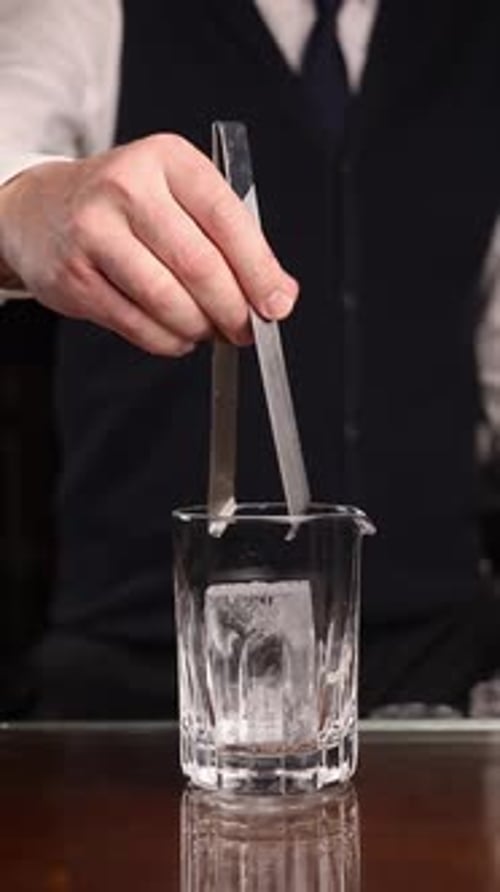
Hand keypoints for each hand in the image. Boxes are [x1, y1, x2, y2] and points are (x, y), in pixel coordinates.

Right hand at [0, 135, 297, 354]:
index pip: (228, 219)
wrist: (42, 209)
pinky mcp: (76, 276)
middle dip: (233, 310)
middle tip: (245, 329)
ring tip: (207, 329)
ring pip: (169, 301)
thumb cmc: (123, 205)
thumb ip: (231, 239)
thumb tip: (278, 293)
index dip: (259, 271)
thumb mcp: (178, 197)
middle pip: (200, 266)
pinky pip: (138, 325)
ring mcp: (94, 231)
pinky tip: (176, 334)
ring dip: (199, 328)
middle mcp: (128, 187)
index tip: (277, 304)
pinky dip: (168, 341)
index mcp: (167, 158)